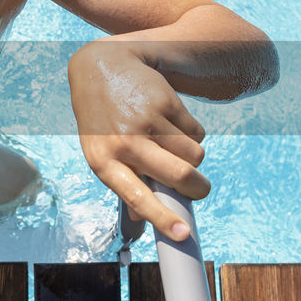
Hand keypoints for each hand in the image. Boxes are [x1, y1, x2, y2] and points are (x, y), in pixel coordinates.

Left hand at [68, 41, 209, 241]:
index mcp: (104, 163)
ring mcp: (146, 120)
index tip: (183, 233)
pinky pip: (197, 132)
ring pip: (195, 156)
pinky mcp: (165, 101)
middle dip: (198, 188)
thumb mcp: (101, 153)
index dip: (162, 218)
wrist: (102, 67)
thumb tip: (144, 221)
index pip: (136, 197)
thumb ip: (124, 185)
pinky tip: (169, 120)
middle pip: (181, 176)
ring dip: (192, 157)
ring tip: (171, 144)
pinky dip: (191, 133)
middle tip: (199, 189)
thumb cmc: (103, 122)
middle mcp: (124, 143)